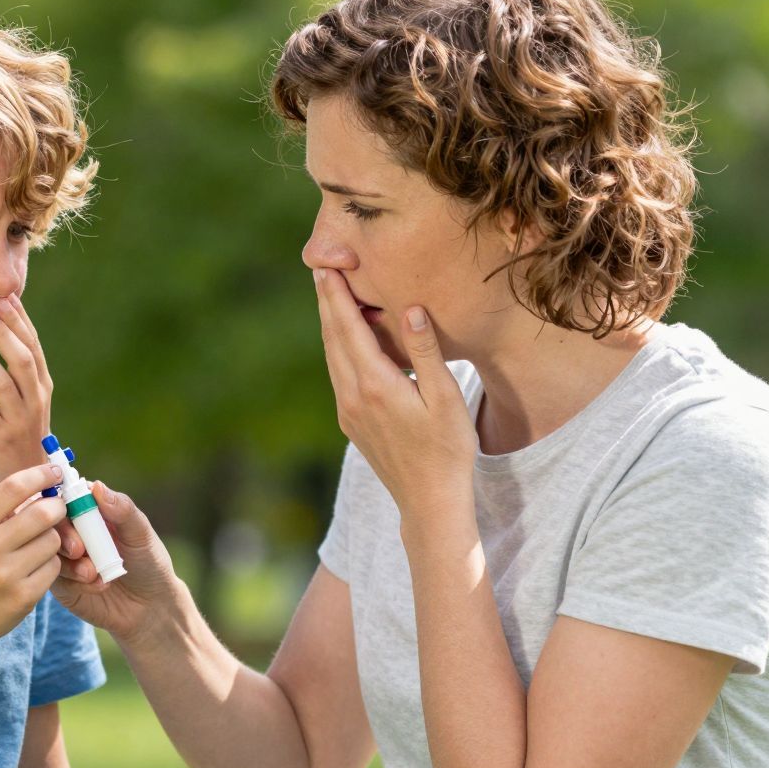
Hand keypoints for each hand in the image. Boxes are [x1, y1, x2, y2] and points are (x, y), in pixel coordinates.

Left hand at [0, 291, 85, 560]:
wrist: (27, 489)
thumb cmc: (19, 442)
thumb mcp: (22, 405)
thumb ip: (12, 374)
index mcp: (41, 389)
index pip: (34, 347)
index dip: (21, 322)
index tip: (6, 297)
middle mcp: (36, 403)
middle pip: (25, 360)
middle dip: (9, 332)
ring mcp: (21, 422)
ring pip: (10, 384)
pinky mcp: (0, 440)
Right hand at [0, 463, 69, 657]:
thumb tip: (39, 488)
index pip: (14, 487)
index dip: (40, 474)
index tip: (54, 471)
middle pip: (44, 512)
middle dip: (57, 507)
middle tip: (57, 509)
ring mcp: (7, 574)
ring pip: (53, 541)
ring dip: (52, 540)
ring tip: (37, 547)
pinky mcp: (23, 598)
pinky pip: (53, 570)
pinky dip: (50, 567)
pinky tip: (34, 571)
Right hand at [48, 480, 189, 645]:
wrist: (150, 606)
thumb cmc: (148, 562)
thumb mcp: (140, 533)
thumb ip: (122, 509)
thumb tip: (97, 486)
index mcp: (89, 510)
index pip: (66, 496)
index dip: (63, 502)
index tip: (69, 512)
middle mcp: (72, 530)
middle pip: (49, 522)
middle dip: (63, 534)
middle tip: (79, 550)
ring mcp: (64, 557)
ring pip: (47, 551)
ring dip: (70, 562)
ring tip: (94, 573)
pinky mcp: (61, 583)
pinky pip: (55, 577)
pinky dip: (75, 581)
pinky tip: (98, 586)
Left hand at [313, 269, 477, 520]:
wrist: (429, 501)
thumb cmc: (447, 449)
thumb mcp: (445, 397)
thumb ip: (425, 351)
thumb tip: (410, 309)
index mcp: (374, 385)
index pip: (348, 328)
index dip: (336, 295)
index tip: (326, 266)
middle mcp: (352, 396)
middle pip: (332, 338)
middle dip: (327, 302)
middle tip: (321, 269)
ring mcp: (347, 411)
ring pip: (332, 357)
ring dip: (331, 325)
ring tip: (331, 296)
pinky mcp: (351, 422)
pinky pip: (338, 375)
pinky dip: (339, 349)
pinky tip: (346, 340)